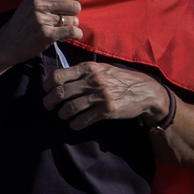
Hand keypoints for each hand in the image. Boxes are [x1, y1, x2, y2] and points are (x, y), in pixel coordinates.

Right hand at [0, 0, 83, 64]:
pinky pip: (72, 31)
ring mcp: (42, 20)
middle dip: (73, 13)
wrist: (5, 45)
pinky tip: (72, 35)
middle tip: (65, 18)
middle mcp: (39, 5)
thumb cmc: (21, 24)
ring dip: (72, 25)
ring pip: (73, 20)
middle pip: (74, 5)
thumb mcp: (29, 5)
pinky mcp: (46, 35)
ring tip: (61, 28)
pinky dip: (77, 34)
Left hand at [41, 62, 168, 130]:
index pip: (58, 76)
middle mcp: (93, 81)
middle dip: (49, 103)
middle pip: (60, 93)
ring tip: (63, 115)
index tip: (47, 92)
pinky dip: (74, 124)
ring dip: (62, 114)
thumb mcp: (102, 68)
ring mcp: (100, 96)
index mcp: (88, 68)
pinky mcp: (107, 110)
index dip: (47, 86)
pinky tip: (75, 123)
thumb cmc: (119, 79)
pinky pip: (82, 120)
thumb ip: (82, 72)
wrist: (147, 91)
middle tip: (49, 107)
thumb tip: (58, 79)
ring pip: (69, 108)